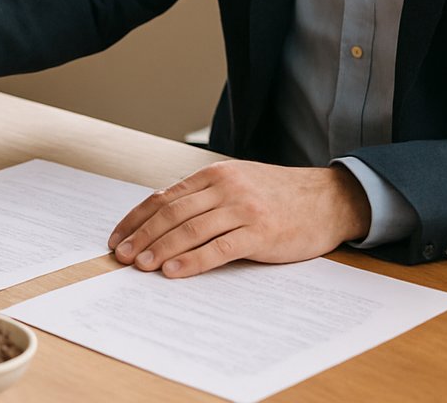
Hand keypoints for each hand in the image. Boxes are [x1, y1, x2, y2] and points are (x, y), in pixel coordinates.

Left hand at [106, 160, 370, 277]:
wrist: (328, 199)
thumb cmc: (279, 195)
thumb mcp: (237, 182)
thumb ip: (204, 196)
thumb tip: (162, 218)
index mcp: (213, 175)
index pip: (164, 197)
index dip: (136, 218)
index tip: (118, 237)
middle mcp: (225, 188)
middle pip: (171, 213)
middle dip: (141, 236)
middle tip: (121, 255)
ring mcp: (243, 209)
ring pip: (190, 230)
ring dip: (160, 249)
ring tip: (141, 266)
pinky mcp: (260, 232)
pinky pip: (218, 248)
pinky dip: (192, 261)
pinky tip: (174, 271)